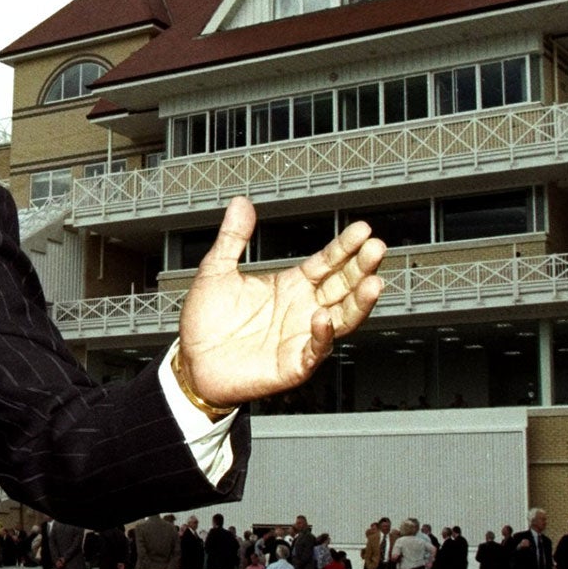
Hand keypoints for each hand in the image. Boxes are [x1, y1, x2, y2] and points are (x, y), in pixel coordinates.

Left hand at [178, 197, 384, 407]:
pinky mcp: (293, 364)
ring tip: (372, 283)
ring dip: (359, 302)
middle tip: (376, 248)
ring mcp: (301, 336)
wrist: (191, 363)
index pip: (328, 262)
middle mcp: (303, 309)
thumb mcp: (216, 271)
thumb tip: (240, 204)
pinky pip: (315, 350)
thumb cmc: (206, 322)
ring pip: (342, 318)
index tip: (362, 229)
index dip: (345, 246)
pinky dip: (322, 336)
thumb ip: (233, 237)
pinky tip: (324, 318)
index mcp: (291, 286)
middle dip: (361, 267)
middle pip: (343, 286)